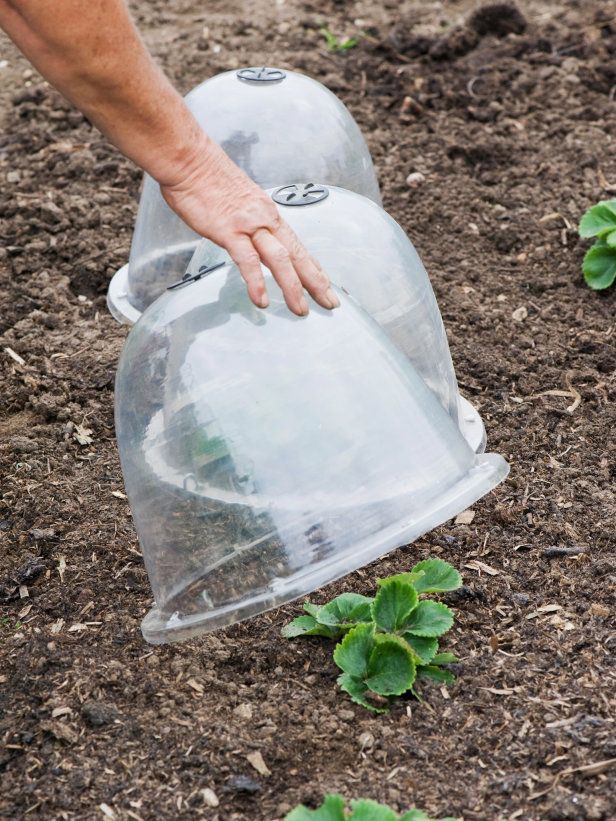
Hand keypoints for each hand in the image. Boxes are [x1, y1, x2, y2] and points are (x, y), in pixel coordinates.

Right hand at [161, 135, 338, 315]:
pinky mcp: (229, 230)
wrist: (190, 159)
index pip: (297, 246)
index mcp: (268, 215)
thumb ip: (249, 223)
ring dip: (293, 287)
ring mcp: (248, 225)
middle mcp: (265, 220)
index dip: (314, 268)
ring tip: (300, 310)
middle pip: (298, 255)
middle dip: (316, 282)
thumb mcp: (239, 203)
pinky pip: (247, 260)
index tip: (326, 286)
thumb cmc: (208, 179)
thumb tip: (252, 239)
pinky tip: (262, 300)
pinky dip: (257, 282)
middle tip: (330, 304)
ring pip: (280, 259)